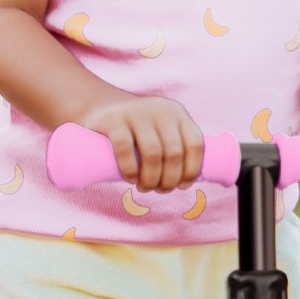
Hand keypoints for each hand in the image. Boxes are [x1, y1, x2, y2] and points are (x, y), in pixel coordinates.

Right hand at [76, 94, 205, 193]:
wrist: (101, 108)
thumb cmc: (138, 130)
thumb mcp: (162, 130)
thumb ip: (178, 146)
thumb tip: (197, 179)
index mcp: (177, 114)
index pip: (195, 144)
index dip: (191, 170)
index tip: (181, 186)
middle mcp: (160, 110)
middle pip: (174, 153)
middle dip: (169, 180)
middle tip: (159, 190)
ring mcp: (136, 113)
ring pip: (152, 153)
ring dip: (151, 179)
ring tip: (145, 187)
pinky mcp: (113, 120)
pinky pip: (125, 148)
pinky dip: (130, 169)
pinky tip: (130, 178)